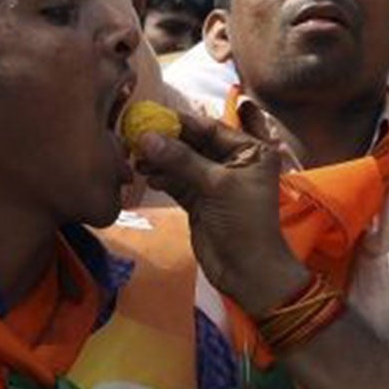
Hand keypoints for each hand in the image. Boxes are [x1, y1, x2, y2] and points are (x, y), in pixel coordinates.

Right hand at [135, 110, 307, 313]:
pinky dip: (162, 178)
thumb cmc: (244, 221)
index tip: (151, 117)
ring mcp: (214, 182)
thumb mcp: (217, 184)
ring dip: (160, 160)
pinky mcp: (199, 201)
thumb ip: (182, 159)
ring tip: (137, 159)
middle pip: (194, 144)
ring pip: (182, 163)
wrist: (247, 271)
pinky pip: (177, 182)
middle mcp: (233, 162)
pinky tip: (147, 176)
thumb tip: (147, 136)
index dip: (182, 123)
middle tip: (138, 136)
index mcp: (250, 151)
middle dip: (167, 142)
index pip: (212, 128)